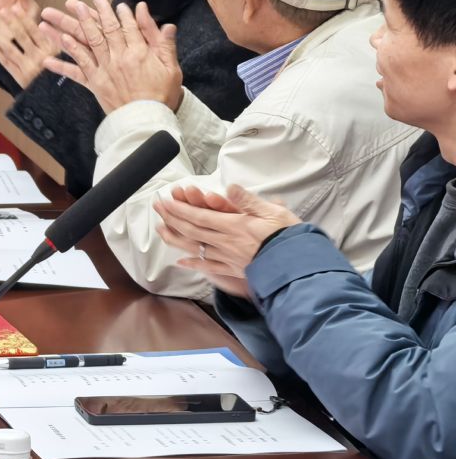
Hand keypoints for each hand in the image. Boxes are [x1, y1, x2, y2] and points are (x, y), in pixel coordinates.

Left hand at [41, 0, 182, 115]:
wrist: (149, 121)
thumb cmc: (163, 94)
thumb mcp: (171, 68)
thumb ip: (165, 44)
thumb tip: (168, 24)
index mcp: (139, 52)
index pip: (127, 27)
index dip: (119, 13)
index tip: (110, 2)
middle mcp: (118, 57)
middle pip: (103, 30)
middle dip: (91, 13)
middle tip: (79, 1)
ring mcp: (104, 70)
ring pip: (85, 43)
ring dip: (69, 28)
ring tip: (60, 13)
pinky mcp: (95, 83)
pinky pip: (77, 71)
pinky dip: (65, 61)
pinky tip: (54, 49)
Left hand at [154, 183, 300, 297]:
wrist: (301, 269)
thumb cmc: (291, 238)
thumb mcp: (274, 212)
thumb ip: (249, 201)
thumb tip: (230, 187)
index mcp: (236, 226)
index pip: (200, 216)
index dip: (180, 209)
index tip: (165, 201)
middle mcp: (228, 242)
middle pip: (193, 230)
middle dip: (172, 218)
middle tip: (157, 208)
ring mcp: (230, 258)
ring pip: (196, 248)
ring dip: (176, 238)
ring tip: (160, 230)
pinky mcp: (236, 271)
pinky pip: (210, 268)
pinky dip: (194, 264)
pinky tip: (181, 262)